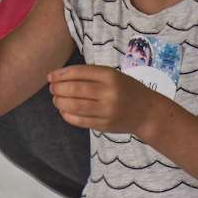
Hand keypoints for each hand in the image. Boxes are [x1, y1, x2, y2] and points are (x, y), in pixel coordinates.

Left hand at [48, 65, 164, 135]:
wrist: (147, 112)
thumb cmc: (127, 90)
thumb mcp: (114, 75)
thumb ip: (91, 75)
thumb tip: (59, 76)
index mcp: (111, 76)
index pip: (79, 72)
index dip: (61, 74)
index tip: (50, 76)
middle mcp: (108, 92)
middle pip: (75, 89)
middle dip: (58, 88)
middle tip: (52, 88)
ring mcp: (106, 110)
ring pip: (75, 105)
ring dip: (60, 102)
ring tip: (56, 99)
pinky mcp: (104, 125)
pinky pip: (80, 120)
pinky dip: (67, 115)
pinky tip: (64, 111)